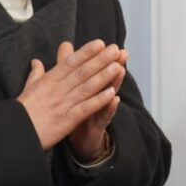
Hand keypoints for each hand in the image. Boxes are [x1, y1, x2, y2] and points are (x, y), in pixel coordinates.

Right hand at [17, 40, 122, 150]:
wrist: (15, 131)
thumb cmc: (21, 112)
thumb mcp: (27, 88)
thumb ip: (35, 74)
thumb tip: (36, 61)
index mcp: (48, 81)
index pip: (70, 63)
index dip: (86, 52)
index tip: (99, 43)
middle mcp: (57, 89)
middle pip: (82, 72)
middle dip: (100, 60)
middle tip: (114, 49)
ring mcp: (62, 104)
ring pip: (86, 87)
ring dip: (103, 76)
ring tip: (117, 66)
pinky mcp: (66, 120)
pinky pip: (85, 108)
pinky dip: (98, 101)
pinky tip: (111, 94)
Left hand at [68, 47, 125, 161]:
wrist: (77, 141)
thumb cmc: (75, 111)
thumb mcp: (67, 87)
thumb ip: (66, 66)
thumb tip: (64, 46)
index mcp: (86, 86)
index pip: (91, 68)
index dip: (96, 57)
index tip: (102, 43)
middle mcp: (95, 96)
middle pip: (104, 78)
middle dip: (112, 64)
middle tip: (121, 52)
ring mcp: (98, 110)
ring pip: (107, 94)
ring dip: (114, 82)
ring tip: (120, 70)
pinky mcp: (98, 126)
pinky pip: (104, 116)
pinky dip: (109, 108)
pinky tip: (114, 99)